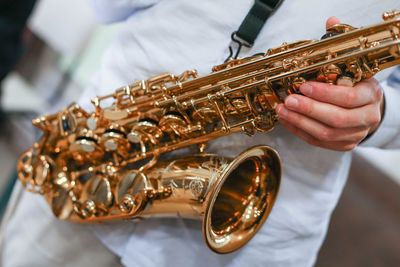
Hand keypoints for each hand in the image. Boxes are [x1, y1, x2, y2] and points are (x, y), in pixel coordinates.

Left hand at [275, 17, 384, 150]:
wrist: (367, 109)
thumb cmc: (356, 86)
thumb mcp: (353, 65)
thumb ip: (340, 47)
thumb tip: (331, 22)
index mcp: (371, 96)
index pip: (349, 99)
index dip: (324, 94)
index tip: (304, 86)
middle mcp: (366, 118)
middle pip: (336, 119)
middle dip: (308, 110)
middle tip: (289, 100)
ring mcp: (354, 134)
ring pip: (325, 134)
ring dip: (299, 121)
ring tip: (282, 110)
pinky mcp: (342, 145)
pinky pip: (317, 141)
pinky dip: (299, 131)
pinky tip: (286, 120)